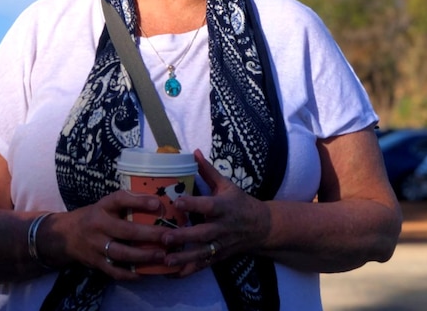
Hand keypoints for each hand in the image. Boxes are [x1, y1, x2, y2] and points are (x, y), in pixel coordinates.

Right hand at [46, 190, 171, 280]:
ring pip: (121, 253)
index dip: (139, 201)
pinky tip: (145, 272)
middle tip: (168, 237)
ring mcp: (96, 246)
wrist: (66, 235)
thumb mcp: (107, 204)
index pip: (120, 199)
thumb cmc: (96, 216)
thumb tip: (158, 202)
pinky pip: (114, 271)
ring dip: (143, 256)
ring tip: (161, 255)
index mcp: (103, 207)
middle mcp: (99, 225)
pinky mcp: (95, 262)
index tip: (157, 204)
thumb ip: (128, 202)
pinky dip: (130, 274)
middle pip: (126, 230)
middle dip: (150, 234)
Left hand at [159, 149, 271, 276]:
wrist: (262, 226)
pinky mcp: (220, 256)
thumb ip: (208, 171)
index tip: (177, 202)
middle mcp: (223, 227)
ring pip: (203, 253)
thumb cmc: (240, 203)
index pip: (208, 205)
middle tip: (164, 238)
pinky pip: (204, 265)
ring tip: (166, 260)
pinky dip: (189, 271)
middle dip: (184, 237)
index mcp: (224, 207)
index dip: (194, 204)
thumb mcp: (227, 185)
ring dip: (184, 259)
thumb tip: (194, 152)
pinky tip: (172, 275)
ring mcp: (222, 244)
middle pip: (203, 233)